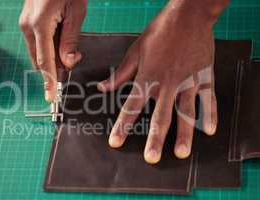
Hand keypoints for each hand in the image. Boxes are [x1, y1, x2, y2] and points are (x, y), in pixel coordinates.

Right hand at [19, 0, 86, 101]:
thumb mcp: (76, 11)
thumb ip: (70, 40)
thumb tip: (67, 62)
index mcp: (39, 25)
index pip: (45, 62)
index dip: (49, 82)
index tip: (50, 98)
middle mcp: (27, 27)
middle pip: (40, 60)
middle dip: (54, 68)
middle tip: (72, 62)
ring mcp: (24, 23)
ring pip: (38, 52)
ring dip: (52, 58)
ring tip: (69, 48)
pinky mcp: (27, 21)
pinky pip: (37, 42)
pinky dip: (48, 48)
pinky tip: (60, 41)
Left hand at [97, 0, 228, 163]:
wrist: (188, 15)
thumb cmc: (159, 32)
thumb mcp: (135, 51)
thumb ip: (120, 74)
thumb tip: (102, 87)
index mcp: (148, 77)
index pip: (132, 107)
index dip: (122, 126)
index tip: (115, 142)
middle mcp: (167, 84)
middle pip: (160, 116)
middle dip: (154, 139)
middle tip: (151, 158)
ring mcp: (188, 82)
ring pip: (186, 112)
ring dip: (184, 134)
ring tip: (181, 153)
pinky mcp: (204, 76)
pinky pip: (209, 99)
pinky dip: (210, 115)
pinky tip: (210, 131)